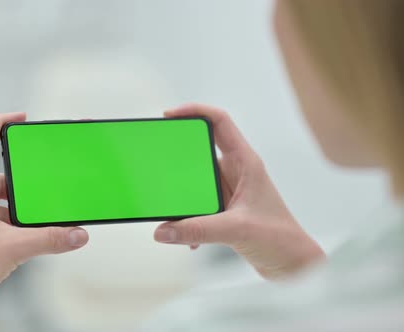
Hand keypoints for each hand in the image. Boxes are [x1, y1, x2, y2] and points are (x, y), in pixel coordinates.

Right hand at [154, 104, 324, 279]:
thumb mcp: (237, 230)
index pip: (220, 122)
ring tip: (171, 206)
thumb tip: (164, 230)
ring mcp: (229, 190)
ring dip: (183, 195)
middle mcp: (236, 171)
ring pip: (196, 180)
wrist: (291, 265)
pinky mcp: (223, 208)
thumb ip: (198, 229)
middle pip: (201, 149)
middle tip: (158, 160)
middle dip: (178, 156)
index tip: (170, 115)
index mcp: (245, 162)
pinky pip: (196, 204)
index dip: (195, 111)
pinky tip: (188, 235)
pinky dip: (188, 217)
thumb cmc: (280, 239)